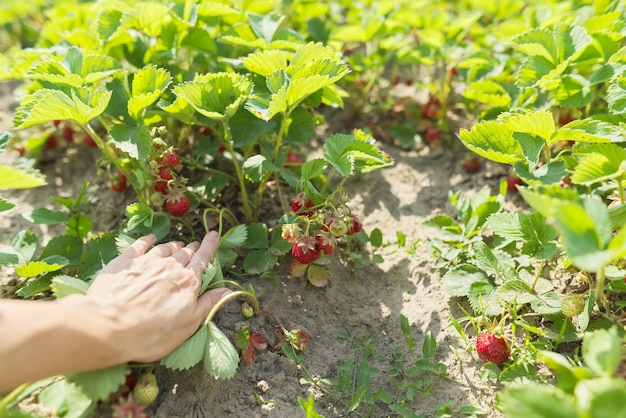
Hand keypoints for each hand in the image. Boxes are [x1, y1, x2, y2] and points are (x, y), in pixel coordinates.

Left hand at [86, 231, 230, 362]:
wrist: (108, 327)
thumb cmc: (151, 333)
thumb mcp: (187, 326)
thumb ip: (207, 305)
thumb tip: (227, 291)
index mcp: (188, 282)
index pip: (203, 259)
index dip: (210, 246)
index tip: (214, 235)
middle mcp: (170, 267)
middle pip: (185, 253)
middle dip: (193, 247)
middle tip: (196, 244)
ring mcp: (147, 262)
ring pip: (165, 248)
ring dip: (174, 245)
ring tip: (178, 244)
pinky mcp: (125, 262)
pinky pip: (140, 245)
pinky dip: (148, 240)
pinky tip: (151, 238)